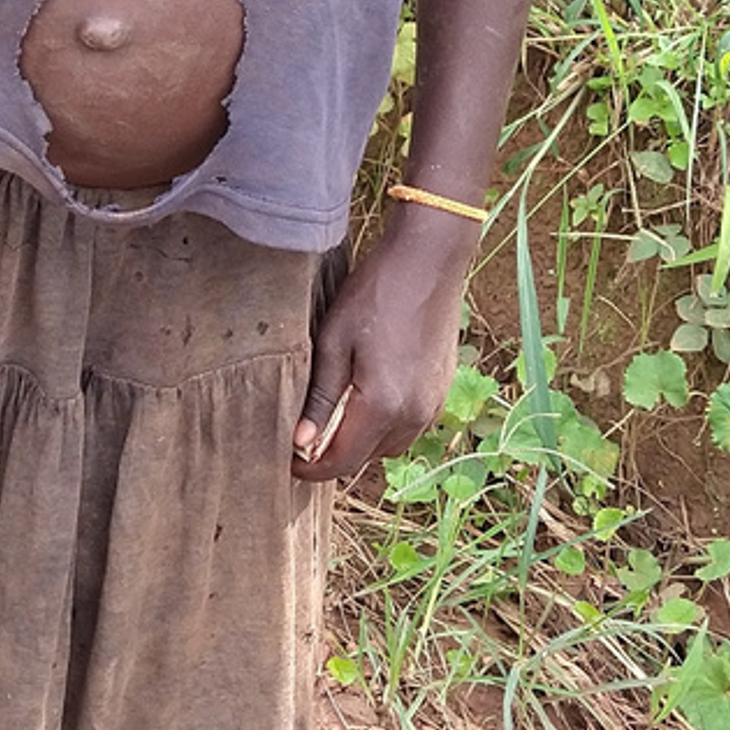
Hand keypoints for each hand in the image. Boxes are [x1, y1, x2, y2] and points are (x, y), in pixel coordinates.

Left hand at [293, 207, 474, 482]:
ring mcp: (433, 403)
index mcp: (382, 406)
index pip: (341, 461)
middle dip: (334, 457)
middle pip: (366, 459)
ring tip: (333, 423)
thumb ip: (320, 397)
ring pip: (390, 446)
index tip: (287, 462)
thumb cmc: (376, 293)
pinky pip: (410, 426)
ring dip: (362, 443)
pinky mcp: (442, 389)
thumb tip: (301, 442)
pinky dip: (385, 426)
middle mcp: (413, 415)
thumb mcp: (334, 341)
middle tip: (303, 439)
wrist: (429, 260)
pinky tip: (367, 401)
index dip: (310, 468)